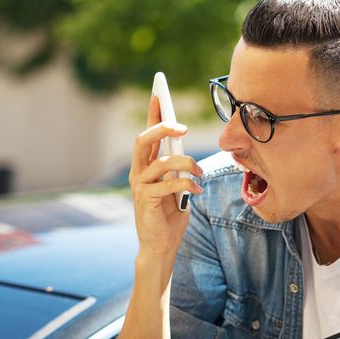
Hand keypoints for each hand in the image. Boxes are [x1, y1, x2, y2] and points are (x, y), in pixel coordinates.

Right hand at [129, 96, 203, 257]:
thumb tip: (187, 155)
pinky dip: (186, 184)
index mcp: (147, 166)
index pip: (148, 134)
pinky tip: (197, 191)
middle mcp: (139, 173)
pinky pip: (167, 184)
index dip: (153, 114)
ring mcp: (140, 186)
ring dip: (186, 163)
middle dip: (162, 128)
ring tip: (200, 174)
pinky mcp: (145, 200)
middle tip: (182, 127)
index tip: (159, 93)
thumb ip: (178, 170)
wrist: (162, 245)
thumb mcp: (178, 188)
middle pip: (144, 140)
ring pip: (160, 161)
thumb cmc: (170, 215)